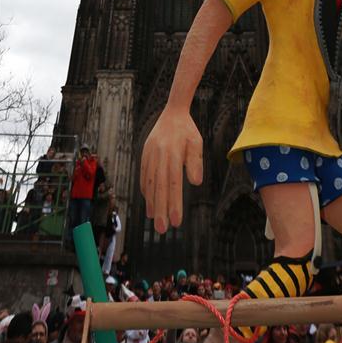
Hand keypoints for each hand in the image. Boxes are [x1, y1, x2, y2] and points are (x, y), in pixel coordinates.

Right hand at [140, 107, 202, 232]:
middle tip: (163, 229)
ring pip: (150, 182)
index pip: (173, 183)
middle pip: (160, 186)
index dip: (174, 203)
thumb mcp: (196, 142)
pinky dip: (146, 189)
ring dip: (152, 202)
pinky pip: (144, 175)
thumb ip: (195, 161)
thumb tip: (195, 183)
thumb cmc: (187, 130)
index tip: (176, 221)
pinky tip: (149, 201)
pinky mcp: (144, 155)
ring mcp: (150, 155)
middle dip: (161, 209)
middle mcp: (159, 155)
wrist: (172, 113)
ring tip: (155, 219)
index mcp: (173, 152)